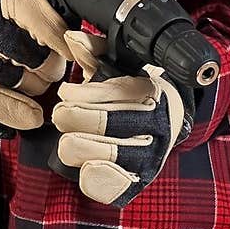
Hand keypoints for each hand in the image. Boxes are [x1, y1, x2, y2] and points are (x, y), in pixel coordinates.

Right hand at [0, 0, 72, 130]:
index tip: (72, 51)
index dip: (70, 46)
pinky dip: (20, 114)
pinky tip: (31, 115)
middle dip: (52, 66)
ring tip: (31, 77)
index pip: (56, 33)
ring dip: (35, 85)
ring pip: (28, 85)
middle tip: (48, 64)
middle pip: (45, 63)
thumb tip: (68, 17)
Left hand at [51, 29, 194, 205]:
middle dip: (73, 116)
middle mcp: (156, 128)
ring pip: (100, 156)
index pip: (112, 94)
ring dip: (77, 145)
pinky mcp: (137, 183)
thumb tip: (72, 39)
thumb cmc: (133, 92)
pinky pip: (110, 189)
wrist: (166, 122)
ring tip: (70, 137)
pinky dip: (93, 179)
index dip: (81, 93)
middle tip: (63, 112)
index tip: (68, 92)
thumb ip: (94, 51)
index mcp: (153, 95)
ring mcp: (149, 159)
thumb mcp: (118, 66)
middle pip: (103, 124)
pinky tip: (86, 165)